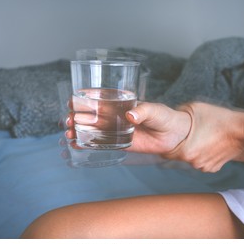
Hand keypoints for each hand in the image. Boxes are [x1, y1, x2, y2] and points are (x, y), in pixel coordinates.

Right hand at [65, 101, 191, 153]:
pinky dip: (87, 144)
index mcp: (121, 103)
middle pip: (90, 114)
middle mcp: (115, 115)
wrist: (175, 136)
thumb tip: (131, 115)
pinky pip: (101, 144)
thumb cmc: (165, 117)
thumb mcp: (156, 110)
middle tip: (69, 120)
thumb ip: (144, 110)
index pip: (99, 98)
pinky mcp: (119, 143)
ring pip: (92, 129)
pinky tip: (76, 144)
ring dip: (78, 130)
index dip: (84, 99)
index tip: (72, 101)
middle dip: (76, 116)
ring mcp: (116, 130)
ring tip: (69, 133)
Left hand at [164, 102, 243, 171]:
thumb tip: (163, 117)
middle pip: (175, 153)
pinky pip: (199, 160)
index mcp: (185, 150)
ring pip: (188, 157)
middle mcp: (193, 162)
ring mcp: (203, 167)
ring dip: (190, 148)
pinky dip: (201, 152)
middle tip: (186, 131)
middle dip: (177, 143)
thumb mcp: (192, 109)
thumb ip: (175, 115)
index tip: (162, 135)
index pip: (163, 149)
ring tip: (202, 135)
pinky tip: (208, 142)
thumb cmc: (219, 118)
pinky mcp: (211, 169)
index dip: (162, 141)